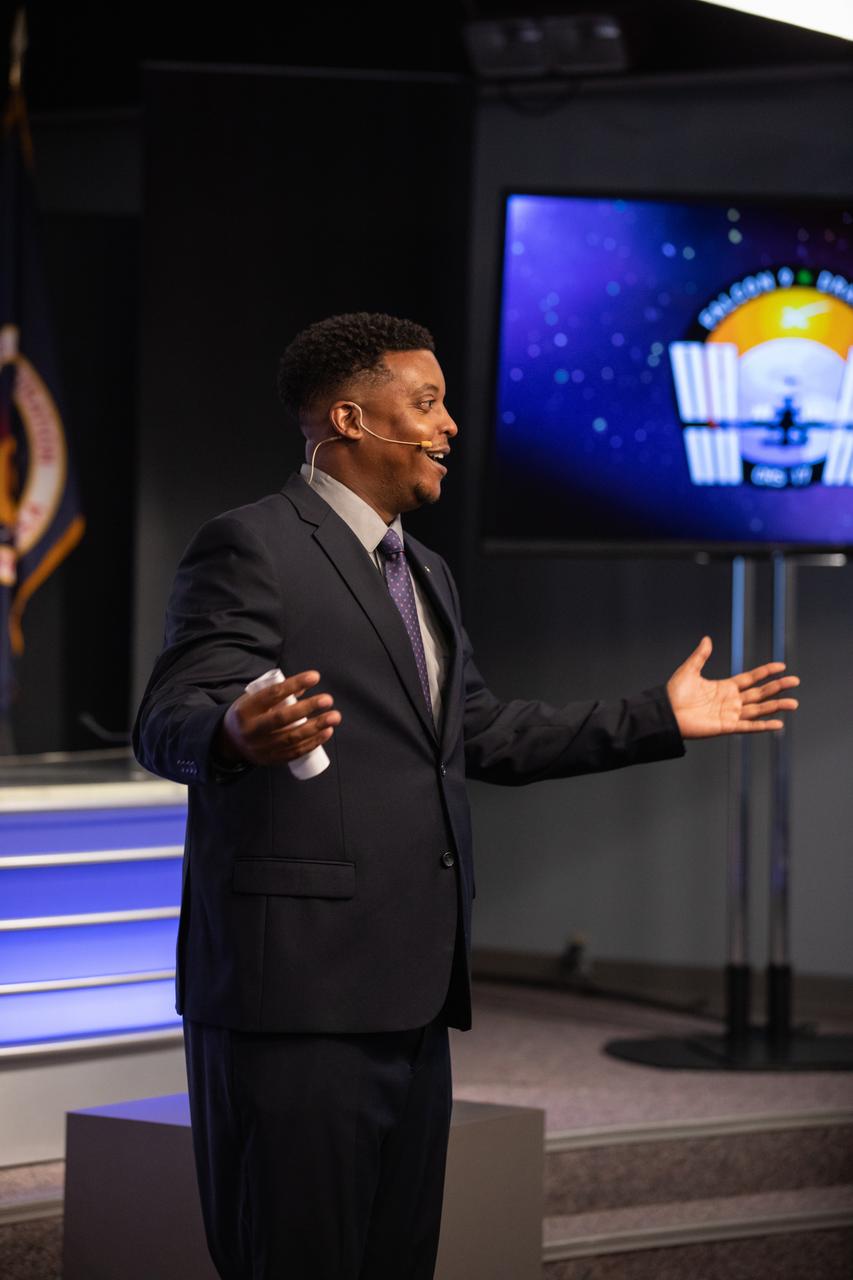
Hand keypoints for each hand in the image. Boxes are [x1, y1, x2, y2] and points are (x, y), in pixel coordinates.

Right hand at [217, 670, 340, 764]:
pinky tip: (327, 732)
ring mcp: (262, 747)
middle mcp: (252, 730)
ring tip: (334, 717)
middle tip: (328, 699)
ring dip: (316, 727)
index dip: (294, 684)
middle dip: (308, 708)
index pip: (272, 694)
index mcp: (246, 709)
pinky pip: (295, 752)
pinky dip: (313, 743)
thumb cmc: (248, 715)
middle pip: (282, 718)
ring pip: (292, 737)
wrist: (230, 743)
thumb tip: (305, 685)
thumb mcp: (254, 700)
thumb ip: (277, 693)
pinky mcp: (271, 759)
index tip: (315, 677)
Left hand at [666, 637, 799, 739]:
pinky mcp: (726, 726)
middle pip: (760, 693)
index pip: (751, 678)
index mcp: (725, 687)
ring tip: (794, 703)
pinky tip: (778, 723)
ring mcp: (730, 714)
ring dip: (776, 706)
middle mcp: (731, 701)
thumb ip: (700, 655)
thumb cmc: (674, 694)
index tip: (781, 666)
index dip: (766, 672)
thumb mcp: (689, 670)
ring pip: (759, 709)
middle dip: (778, 687)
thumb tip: (707, 639)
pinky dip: (763, 726)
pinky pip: (748, 726)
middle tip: (795, 681)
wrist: (666, 713)